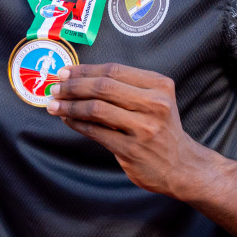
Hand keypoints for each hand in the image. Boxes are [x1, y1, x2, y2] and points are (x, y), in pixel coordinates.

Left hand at [44, 63, 217, 198]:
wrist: (182, 166)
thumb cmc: (160, 129)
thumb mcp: (154, 101)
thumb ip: (124, 88)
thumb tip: (77, 77)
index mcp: (159, 85)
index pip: (114, 70)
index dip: (84, 70)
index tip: (64, 72)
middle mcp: (155, 104)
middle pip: (103, 87)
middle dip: (73, 86)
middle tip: (54, 88)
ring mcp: (144, 128)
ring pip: (96, 109)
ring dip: (69, 105)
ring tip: (54, 105)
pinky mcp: (132, 150)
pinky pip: (96, 132)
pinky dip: (76, 123)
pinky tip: (67, 119)